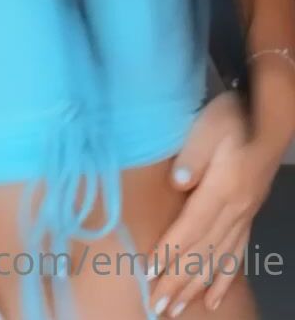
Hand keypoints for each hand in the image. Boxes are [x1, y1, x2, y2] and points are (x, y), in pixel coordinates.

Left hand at [147, 92, 276, 316]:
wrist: (267, 118)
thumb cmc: (233, 118)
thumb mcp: (210, 126)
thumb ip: (193, 154)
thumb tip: (178, 181)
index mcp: (224, 189)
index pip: (192, 228)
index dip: (171, 251)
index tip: (151, 273)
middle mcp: (235, 211)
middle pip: (203, 252)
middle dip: (179, 282)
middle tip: (158, 307)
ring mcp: (244, 217)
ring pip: (218, 259)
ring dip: (195, 287)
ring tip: (176, 310)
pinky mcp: (248, 217)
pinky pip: (236, 255)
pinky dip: (223, 278)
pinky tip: (212, 298)